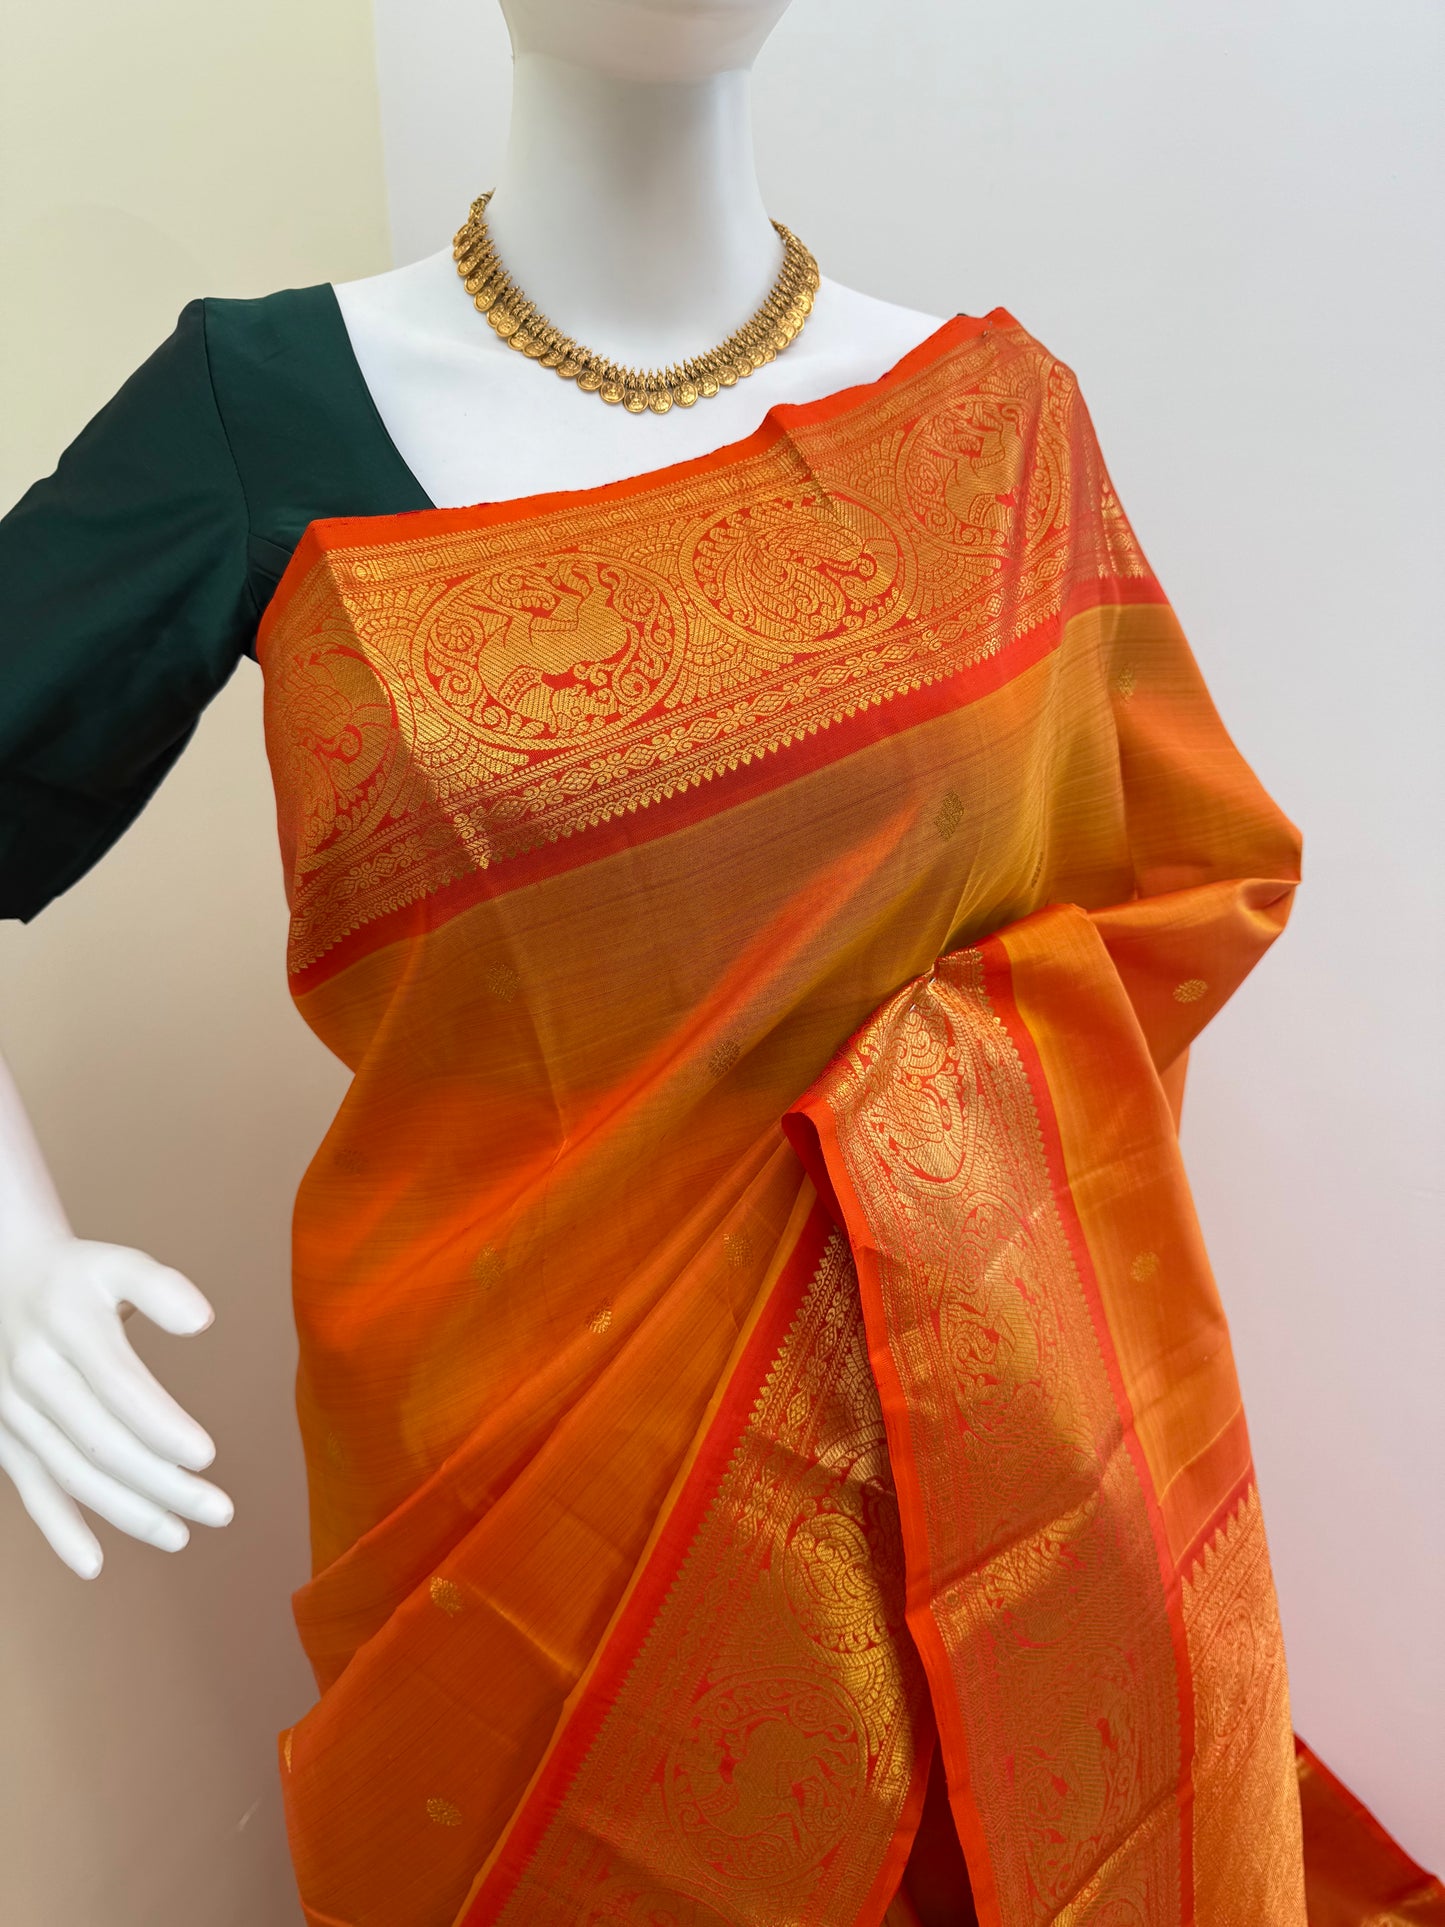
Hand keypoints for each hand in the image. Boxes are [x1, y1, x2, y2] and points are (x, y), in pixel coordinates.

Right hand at [0, 1233, 233, 1577]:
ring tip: (183, 1536)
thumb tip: (203, 1321)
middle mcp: (33, 1374)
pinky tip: (94, 1565)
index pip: (120, 1389)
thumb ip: (161, 1288)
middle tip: (221, 1511)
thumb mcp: (118, 1264)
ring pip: (74, 1475)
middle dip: (165, 1484)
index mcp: (67, 1328)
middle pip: (104, 1443)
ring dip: (129, 1512)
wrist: (0, 1280)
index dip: (162, 1427)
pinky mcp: (3, 1437)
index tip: (207, 1457)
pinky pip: (31, 1490)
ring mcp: (12, 1411)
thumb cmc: (78, 1277)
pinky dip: (58, 1530)